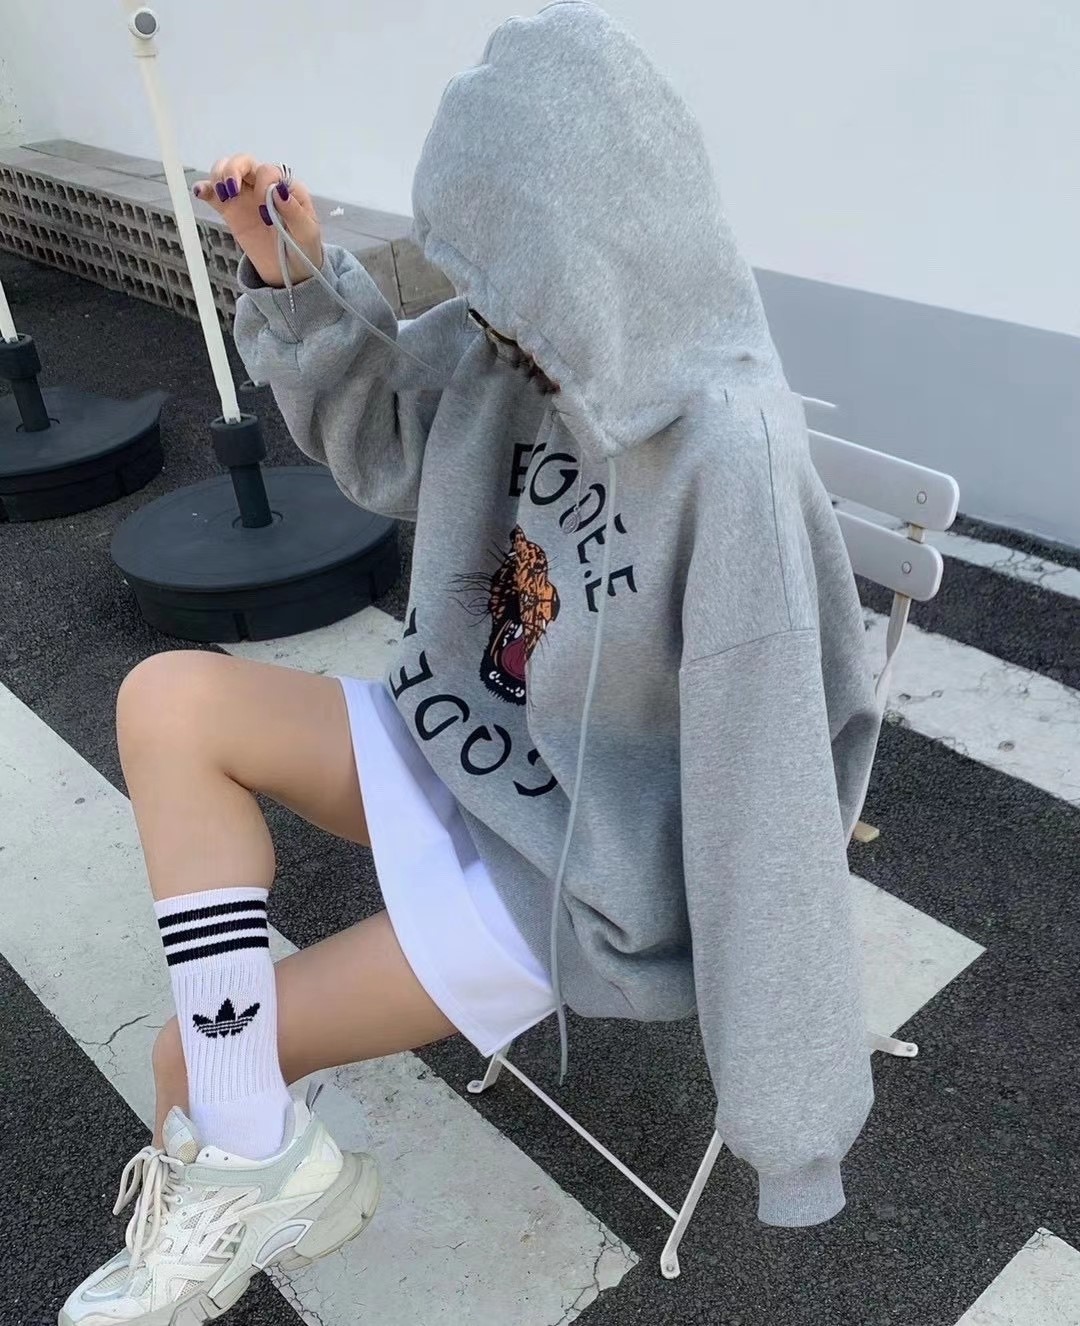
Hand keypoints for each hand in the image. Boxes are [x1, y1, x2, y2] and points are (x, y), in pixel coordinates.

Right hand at [194, 155, 322, 287]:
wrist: (290, 272)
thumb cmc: (304, 249)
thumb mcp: (306, 233)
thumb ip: (294, 212)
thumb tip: (279, 190)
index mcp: (286, 187)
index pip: (268, 171)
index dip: (263, 184)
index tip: (265, 209)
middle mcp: (264, 186)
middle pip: (244, 162)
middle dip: (234, 169)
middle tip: (232, 189)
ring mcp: (246, 197)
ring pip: (227, 172)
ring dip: (219, 176)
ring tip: (222, 194)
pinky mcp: (231, 211)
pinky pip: (215, 195)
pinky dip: (205, 189)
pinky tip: (200, 192)